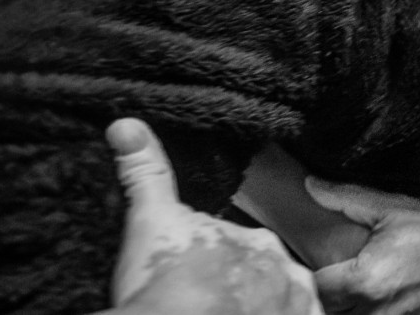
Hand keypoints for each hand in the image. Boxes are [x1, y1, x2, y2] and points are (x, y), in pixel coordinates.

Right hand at [104, 118, 321, 314]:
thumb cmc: (160, 285)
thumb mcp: (150, 222)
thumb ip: (146, 174)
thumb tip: (125, 124)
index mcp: (257, 240)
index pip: (240, 250)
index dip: (217, 267)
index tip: (196, 283)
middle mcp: (286, 270)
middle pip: (261, 279)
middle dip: (238, 289)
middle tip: (203, 304)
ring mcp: (293, 307)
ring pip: (277, 306)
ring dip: (257, 309)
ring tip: (221, 313)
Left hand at [306, 179, 419, 314]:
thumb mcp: (396, 208)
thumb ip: (347, 199)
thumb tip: (311, 185)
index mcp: (366, 280)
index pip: (312, 291)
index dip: (305, 281)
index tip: (308, 269)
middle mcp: (377, 312)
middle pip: (328, 313)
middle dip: (325, 299)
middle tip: (330, 281)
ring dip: (351, 309)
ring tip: (356, 293)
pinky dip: (379, 313)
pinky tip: (386, 301)